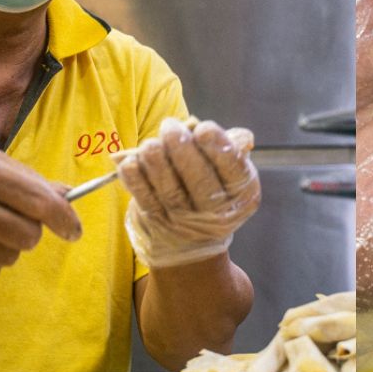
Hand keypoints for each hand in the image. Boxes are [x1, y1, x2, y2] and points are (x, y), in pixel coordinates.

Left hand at [117, 118, 259, 267]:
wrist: (193, 244)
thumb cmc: (212, 189)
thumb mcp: (229, 173)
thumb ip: (231, 148)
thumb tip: (232, 134)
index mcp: (243, 194)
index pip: (234, 169)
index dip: (219, 147)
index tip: (203, 128)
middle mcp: (219, 213)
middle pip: (201, 181)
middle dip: (183, 151)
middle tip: (170, 127)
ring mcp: (187, 224)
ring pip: (172, 192)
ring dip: (157, 165)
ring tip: (149, 145)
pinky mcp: (160, 227)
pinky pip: (147, 202)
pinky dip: (136, 182)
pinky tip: (129, 163)